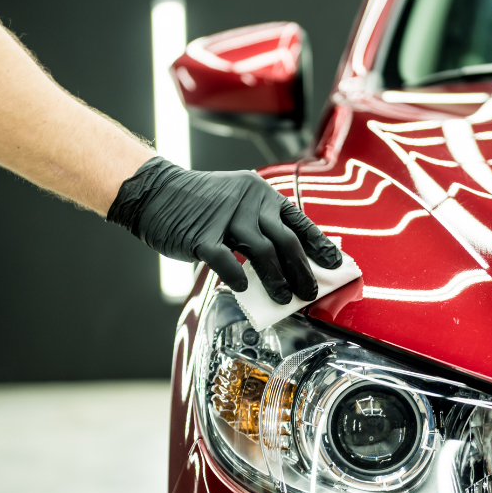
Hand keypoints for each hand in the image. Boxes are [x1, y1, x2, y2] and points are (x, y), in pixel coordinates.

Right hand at [107, 156, 342, 303]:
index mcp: (260, 193)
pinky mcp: (202, 236)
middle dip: (302, 271)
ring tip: (283, 299)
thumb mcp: (237, 202)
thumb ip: (260, 226)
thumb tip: (287, 262)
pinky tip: (244, 289)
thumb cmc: (199, 204)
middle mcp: (248, 202)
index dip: (319, 245)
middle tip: (309, 293)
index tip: (335, 264)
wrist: (156, 192)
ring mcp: (225, 218)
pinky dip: (238, 277)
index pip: (299, 221)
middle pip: (286, 241)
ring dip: (277, 280)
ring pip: (263, 253)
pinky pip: (227, 261)